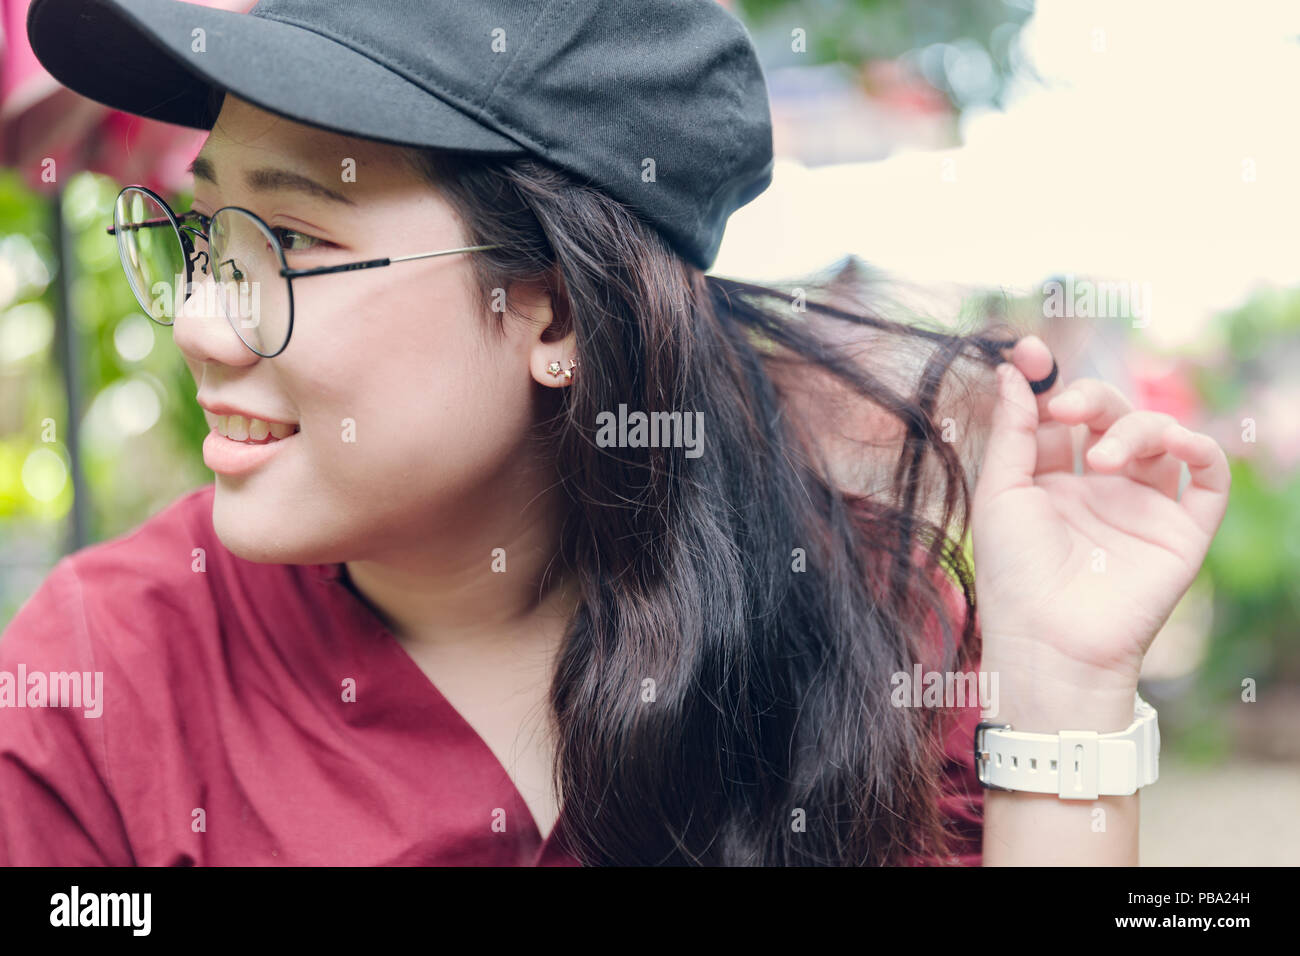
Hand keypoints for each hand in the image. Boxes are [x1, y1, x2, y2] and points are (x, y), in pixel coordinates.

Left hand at [971, 336, 1230, 713]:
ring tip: (1104, 458)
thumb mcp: (999, 492)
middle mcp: (1097, 488)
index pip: (1059, 414)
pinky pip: (1207, 476)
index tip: (1031, 353)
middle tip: (1069, 408)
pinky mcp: (1181, 530)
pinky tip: (1170, 445)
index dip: (1048, 380)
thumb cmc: (1014, 573)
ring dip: (1134, 428)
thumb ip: (1011, 430)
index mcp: (1048, 480)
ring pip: (1158, 436)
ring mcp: (1141, 507)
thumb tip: (1010, 371)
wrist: (1051, 640)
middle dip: (1091, 398)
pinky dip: (1198, 448)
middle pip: (1108, 415)